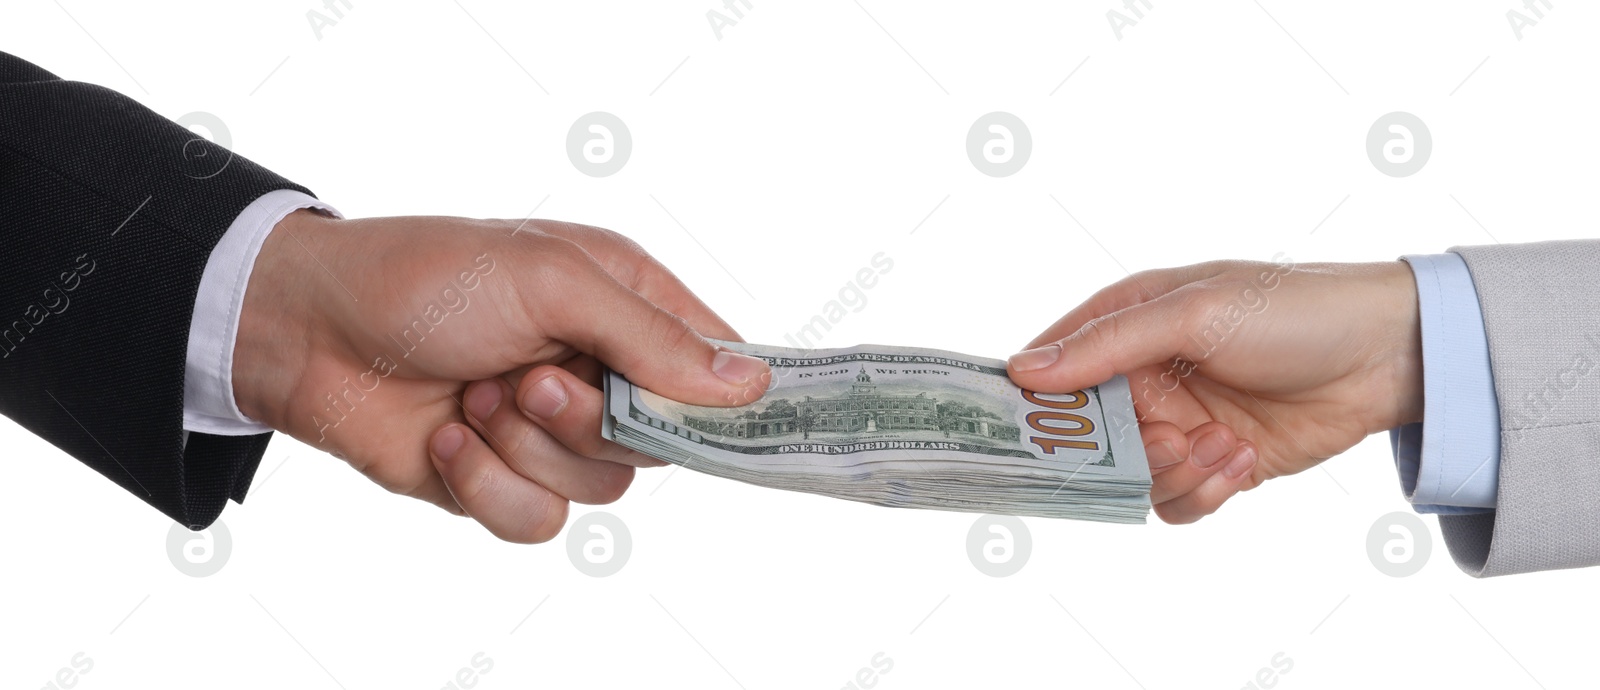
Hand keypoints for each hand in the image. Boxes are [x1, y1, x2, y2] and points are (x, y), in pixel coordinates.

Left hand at [232, 210, 770, 541]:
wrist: (304, 330)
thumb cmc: (424, 277)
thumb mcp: (550, 281)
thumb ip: (651, 337)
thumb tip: (750, 386)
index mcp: (624, 302)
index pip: (716, 360)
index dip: (731, 397)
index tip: (735, 419)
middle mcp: (597, 368)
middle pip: (660, 440)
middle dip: (588, 420)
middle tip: (528, 379)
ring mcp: (550, 429)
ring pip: (602, 489)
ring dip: (529, 449)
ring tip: (474, 398)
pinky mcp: (502, 478)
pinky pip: (540, 520)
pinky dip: (490, 485)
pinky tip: (449, 438)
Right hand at [1006, 259, 1422, 522]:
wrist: (1389, 355)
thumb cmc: (1293, 310)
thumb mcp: (1194, 313)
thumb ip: (1107, 344)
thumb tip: (1023, 370)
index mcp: (1126, 322)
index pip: (1051, 366)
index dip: (1033, 402)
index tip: (1024, 434)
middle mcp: (1143, 375)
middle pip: (1088, 437)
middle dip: (1121, 451)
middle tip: (1167, 440)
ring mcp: (1178, 421)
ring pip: (1132, 477)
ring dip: (1175, 472)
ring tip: (1223, 446)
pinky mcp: (1215, 461)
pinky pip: (1177, 499)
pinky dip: (1204, 491)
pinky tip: (1243, 460)